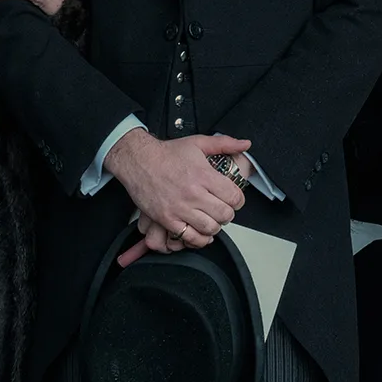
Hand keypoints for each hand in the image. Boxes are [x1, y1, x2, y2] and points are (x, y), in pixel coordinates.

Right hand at [103, 130, 249, 256]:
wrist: (136, 160)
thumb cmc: (165, 153)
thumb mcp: (197, 143)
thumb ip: (224, 143)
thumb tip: (245, 144)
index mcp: (204, 175)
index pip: (235, 198)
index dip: (238, 200)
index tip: (232, 199)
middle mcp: (193, 193)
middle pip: (225, 215)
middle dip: (226, 213)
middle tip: (220, 209)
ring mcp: (179, 208)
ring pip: (210, 228)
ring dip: (213, 226)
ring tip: (209, 219)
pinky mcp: (166, 218)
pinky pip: (189, 237)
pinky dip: (198, 238)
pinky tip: (198, 231)